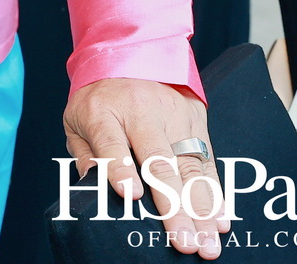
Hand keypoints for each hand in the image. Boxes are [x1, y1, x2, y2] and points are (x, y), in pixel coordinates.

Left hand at [65, 78, 228, 257]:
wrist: (131, 53)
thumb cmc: (99, 97)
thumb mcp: (76, 118)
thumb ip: (83, 154)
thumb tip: (91, 187)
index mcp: (103, 111)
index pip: (111, 142)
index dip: (121, 168)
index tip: (131, 196)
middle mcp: (142, 113)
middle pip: (158, 161)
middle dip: (173, 205)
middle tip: (183, 242)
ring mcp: (173, 116)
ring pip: (190, 166)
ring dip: (201, 209)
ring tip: (207, 242)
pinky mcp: (196, 121)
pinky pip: (207, 161)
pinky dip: (215, 194)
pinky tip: (219, 221)